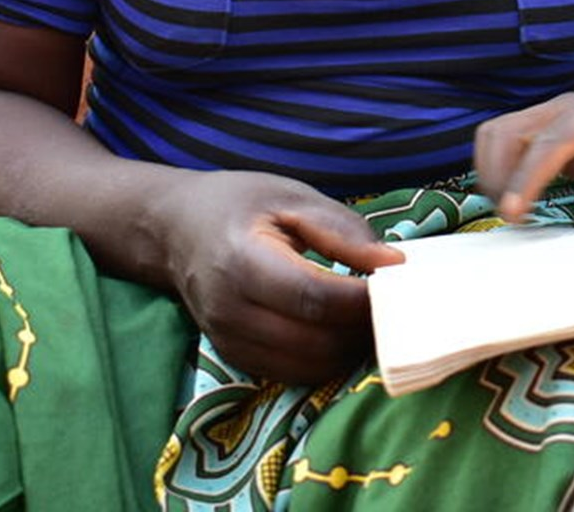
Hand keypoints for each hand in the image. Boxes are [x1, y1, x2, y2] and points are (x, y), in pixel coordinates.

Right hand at [158, 170, 404, 385]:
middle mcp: (230, 309)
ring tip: (369, 319)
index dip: (362, 300)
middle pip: (314, 341)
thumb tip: (395, 266)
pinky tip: (339, 332)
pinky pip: (290, 374)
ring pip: (306, 367)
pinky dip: (324, 361)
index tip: (398, 288)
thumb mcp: (293, 199)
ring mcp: (228, 340)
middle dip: (362, 329)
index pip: (314, 297)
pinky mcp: (234, 357)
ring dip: (347, 350)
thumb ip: (344, 232)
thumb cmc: (239, 204)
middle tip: (392, 307)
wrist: (176, 230)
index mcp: (243, 261)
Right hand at [474, 86, 573, 222]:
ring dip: (492, 172)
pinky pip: (508, 145)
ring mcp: (553, 117)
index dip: (526, 176)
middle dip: (497, 174)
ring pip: (499, 135)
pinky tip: (514, 200)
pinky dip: (500, 171)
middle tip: (511, 219)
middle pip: (508, 131)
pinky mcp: (548, 133)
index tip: (512, 212)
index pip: (551, 141)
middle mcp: (567, 107)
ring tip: (510, 212)